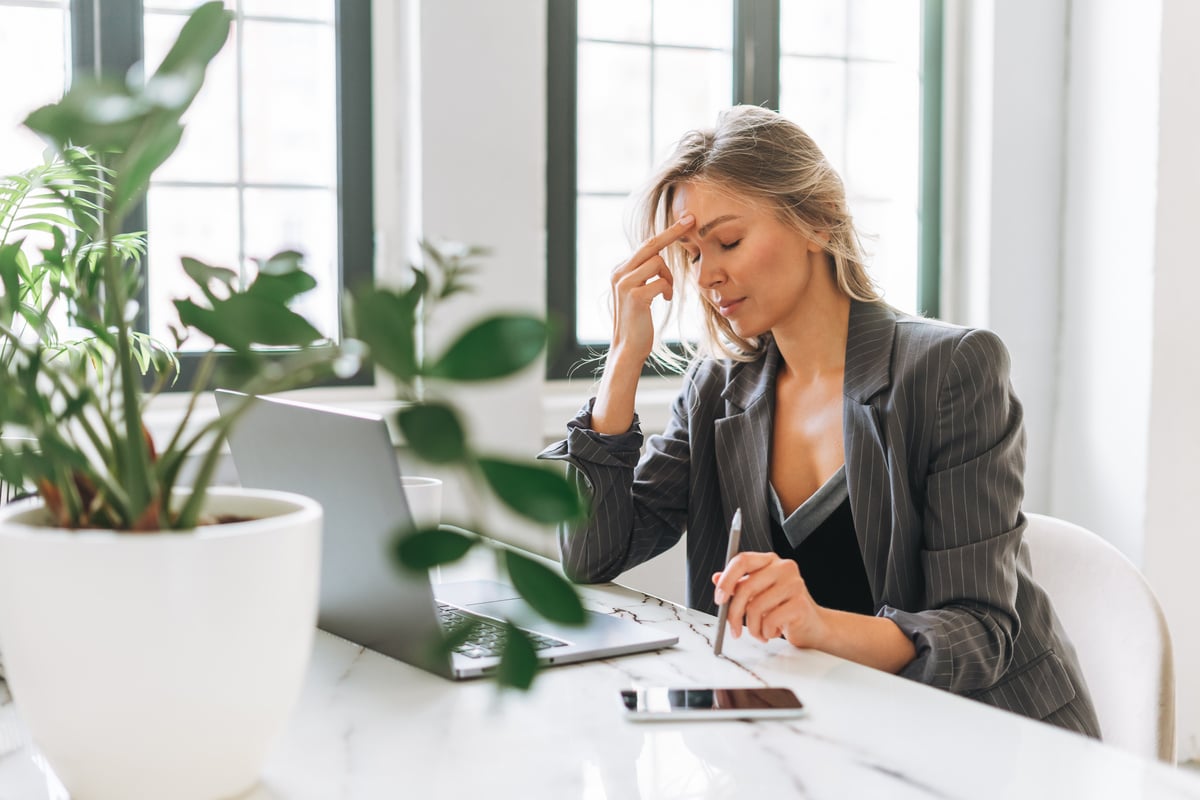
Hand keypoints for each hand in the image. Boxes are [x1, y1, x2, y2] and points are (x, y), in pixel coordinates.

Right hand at [607, 213, 694, 365]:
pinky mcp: (635, 295)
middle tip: (691, 220)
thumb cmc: (638, 322)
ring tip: (666, 293)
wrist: (628, 348)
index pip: (645, 246)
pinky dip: (668, 290)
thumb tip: (658, 257)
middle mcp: (619, 273)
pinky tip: (665, 300)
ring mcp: (625, 283)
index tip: (685, 220)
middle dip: (672, 232)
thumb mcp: (639, 293)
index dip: (666, 233)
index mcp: (620, 270)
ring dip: (669, 278)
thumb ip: (643, 274)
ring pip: (658, 263)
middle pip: (650, 245)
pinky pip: (661, 282)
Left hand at [712, 552, 826, 646]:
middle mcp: (783, 567)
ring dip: (753, 627)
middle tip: (733, 629)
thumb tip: (716, 578)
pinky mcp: (800, 603)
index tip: (719, 599)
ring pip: (756, 607)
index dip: (726, 580)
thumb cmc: (783, 609)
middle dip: (734, 613)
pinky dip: (766, 632)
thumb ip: (739, 585)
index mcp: (770, 561)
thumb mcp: (758, 594)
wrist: (813, 626)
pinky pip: (770, 620)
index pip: (741, 560)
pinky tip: (773, 632)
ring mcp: (794, 584)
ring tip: (760, 632)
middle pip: (746, 587)